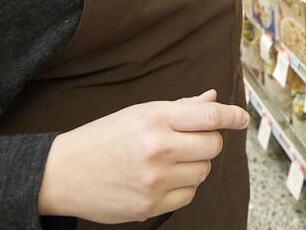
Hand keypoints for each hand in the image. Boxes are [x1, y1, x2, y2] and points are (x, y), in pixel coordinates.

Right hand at [37, 89, 249, 222]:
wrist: (63, 173)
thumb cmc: (102, 138)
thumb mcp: (138, 114)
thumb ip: (180, 108)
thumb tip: (212, 99)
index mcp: (154, 119)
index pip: (209, 117)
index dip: (232, 116)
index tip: (242, 118)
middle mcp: (158, 148)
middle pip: (212, 146)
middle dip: (206, 142)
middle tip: (187, 141)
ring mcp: (155, 180)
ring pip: (203, 172)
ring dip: (194, 166)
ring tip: (168, 161)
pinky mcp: (151, 206)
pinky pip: (188, 196)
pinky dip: (182, 188)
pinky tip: (160, 180)